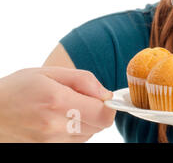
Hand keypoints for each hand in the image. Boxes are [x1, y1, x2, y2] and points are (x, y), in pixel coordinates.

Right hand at [0, 67, 115, 141]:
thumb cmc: (16, 89)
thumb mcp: (49, 72)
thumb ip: (83, 80)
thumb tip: (106, 94)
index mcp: (59, 102)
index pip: (104, 115)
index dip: (108, 106)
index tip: (100, 98)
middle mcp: (56, 126)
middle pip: (99, 126)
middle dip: (96, 112)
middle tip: (78, 100)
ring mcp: (50, 142)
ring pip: (88, 135)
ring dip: (84, 122)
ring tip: (63, 110)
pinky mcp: (46, 149)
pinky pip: (73, 142)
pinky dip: (72, 131)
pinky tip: (56, 120)